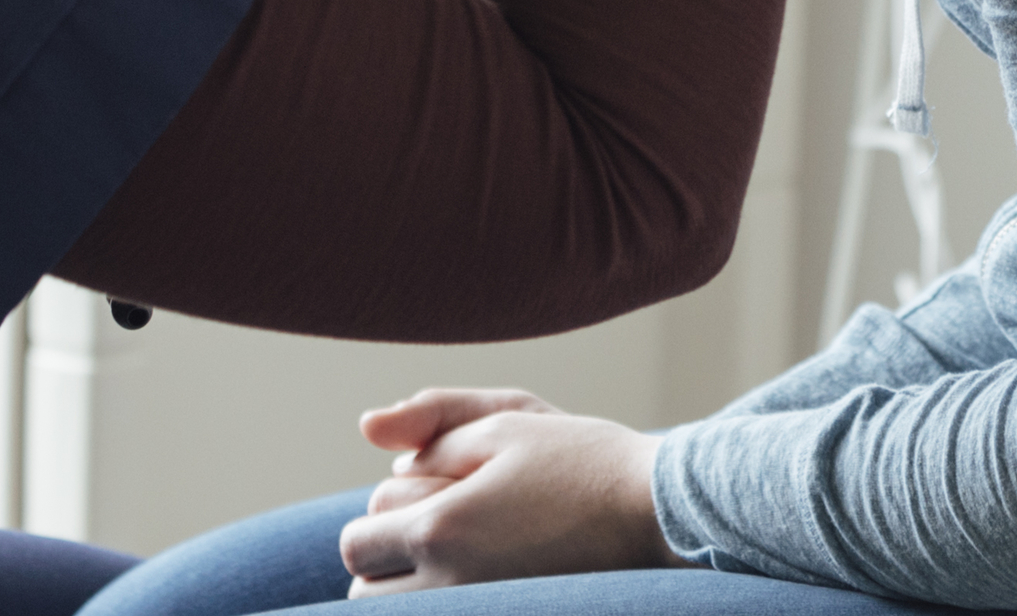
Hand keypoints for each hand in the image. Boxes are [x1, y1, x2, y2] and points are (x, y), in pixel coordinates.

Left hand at [338, 389, 673, 595]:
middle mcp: (450, 585)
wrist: (659, 515)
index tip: (422, 501)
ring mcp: (479, 615)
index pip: (357, 542)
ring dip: (410, 592)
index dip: (379, 519)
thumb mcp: (506, 421)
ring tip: (461, 560)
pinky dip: (445, 603)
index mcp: (440, 529)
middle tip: (438, 533)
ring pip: (400, 615)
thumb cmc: (583, 462)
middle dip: (387, 562)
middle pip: (367, 593)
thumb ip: (429, 424)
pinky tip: (478, 583)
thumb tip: (369, 429)